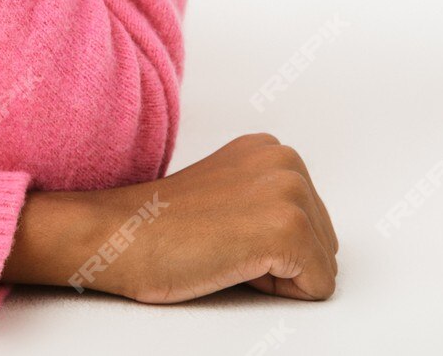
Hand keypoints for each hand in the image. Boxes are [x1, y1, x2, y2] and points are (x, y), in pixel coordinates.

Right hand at [45, 134, 339, 303]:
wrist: (119, 235)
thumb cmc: (158, 228)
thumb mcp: (226, 191)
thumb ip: (263, 197)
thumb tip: (303, 237)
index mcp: (269, 148)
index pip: (309, 221)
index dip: (268, 244)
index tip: (222, 231)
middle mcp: (285, 160)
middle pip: (323, 242)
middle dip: (281, 260)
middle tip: (222, 245)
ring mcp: (289, 192)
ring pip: (323, 265)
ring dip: (278, 276)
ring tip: (225, 252)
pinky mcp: (288, 230)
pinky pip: (319, 287)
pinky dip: (281, 294)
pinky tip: (234, 267)